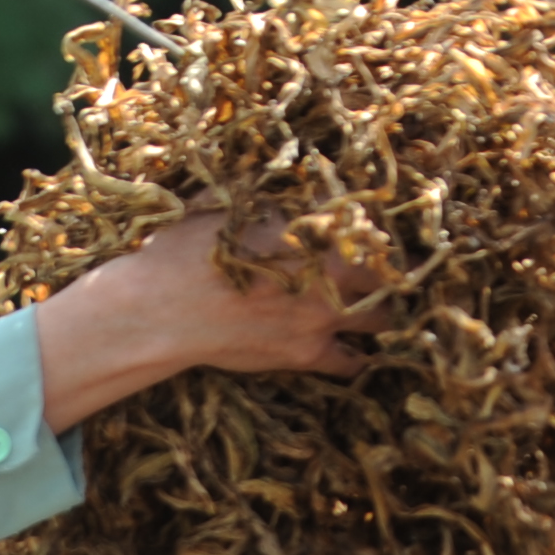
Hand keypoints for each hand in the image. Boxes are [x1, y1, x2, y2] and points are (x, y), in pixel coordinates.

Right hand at [32, 209, 378, 428]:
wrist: (160, 309)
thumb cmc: (187, 250)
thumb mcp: (230, 210)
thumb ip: (272, 204)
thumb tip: (293, 192)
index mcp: (313, 230)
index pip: (371, 226)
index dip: (382, 230)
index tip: (389, 232)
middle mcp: (329, 275)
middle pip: (389, 274)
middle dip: (393, 273)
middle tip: (394, 271)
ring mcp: (321, 319)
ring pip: (382, 320)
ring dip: (384, 313)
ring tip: (383, 309)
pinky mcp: (306, 355)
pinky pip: (350, 362)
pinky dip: (357, 356)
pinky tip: (358, 350)